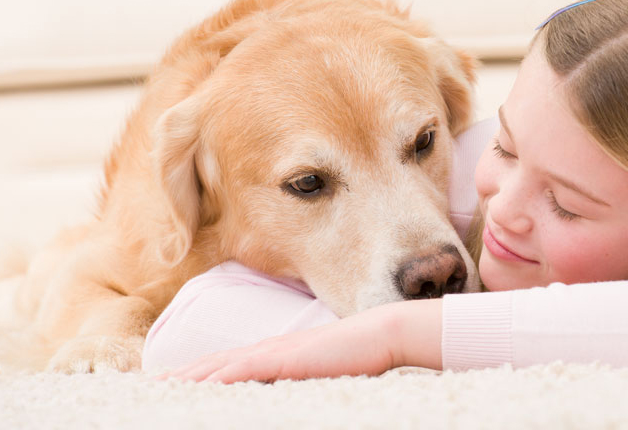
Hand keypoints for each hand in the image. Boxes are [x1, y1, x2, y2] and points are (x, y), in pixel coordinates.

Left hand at [158, 298, 442, 382]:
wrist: (384, 333)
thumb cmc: (362, 354)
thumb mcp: (325, 369)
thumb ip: (304, 376)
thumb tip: (290, 388)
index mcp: (278, 352)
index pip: (230, 363)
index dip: (200, 371)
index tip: (173, 381)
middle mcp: (270, 349)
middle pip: (216, 362)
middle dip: (182, 374)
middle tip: (149, 384)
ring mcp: (276, 352)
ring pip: (221, 365)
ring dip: (189, 375)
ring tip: (159, 385)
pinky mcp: (285, 358)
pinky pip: (243, 370)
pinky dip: (216, 376)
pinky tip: (196, 384)